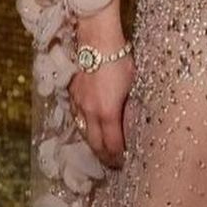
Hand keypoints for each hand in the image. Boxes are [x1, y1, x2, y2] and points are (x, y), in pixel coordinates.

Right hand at [69, 54, 134, 169]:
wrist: (97, 41)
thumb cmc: (119, 60)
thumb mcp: (133, 84)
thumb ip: (129, 106)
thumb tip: (131, 120)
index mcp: (108, 112)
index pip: (112, 144)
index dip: (117, 156)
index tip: (123, 162)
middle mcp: (90, 112)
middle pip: (95, 144)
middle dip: (104, 157)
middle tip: (113, 165)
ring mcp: (79, 104)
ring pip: (84, 132)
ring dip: (93, 144)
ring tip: (102, 152)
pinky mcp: (73, 95)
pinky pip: (77, 118)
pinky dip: (85, 128)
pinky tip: (90, 129)